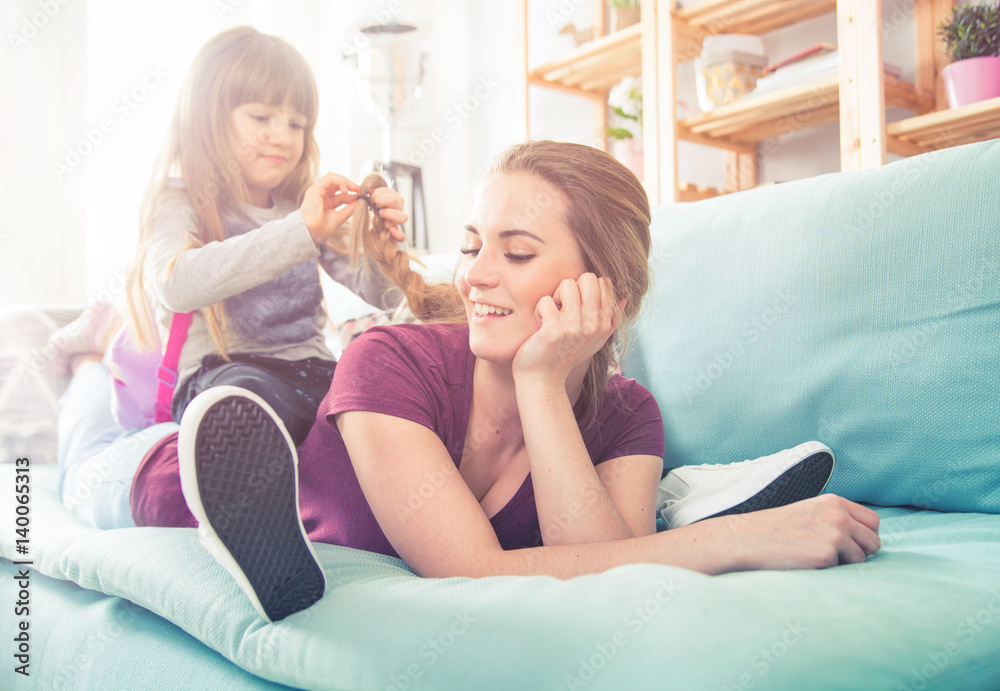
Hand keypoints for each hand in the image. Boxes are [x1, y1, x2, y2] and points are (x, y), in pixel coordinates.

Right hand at [301, 173, 360, 243]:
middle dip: (350, 185)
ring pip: (333, 178)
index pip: (341, 194)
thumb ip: (349, 208)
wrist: (310, 233)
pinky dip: (340, 181)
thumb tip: (360, 201)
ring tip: (354, 188)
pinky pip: (329, 179)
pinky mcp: (315, 189)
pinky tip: (346, 189)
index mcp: (327, 203)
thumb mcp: (340, 217)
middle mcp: (322, 196)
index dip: (352, 194)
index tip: (362, 195)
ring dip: (346, 181)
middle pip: (337, 184)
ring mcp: (318, 191)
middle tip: (360, 190)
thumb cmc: (321, 229)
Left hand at [367, 186, 407, 242]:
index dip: (378, 193)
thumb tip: (369, 189)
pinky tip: (391, 231)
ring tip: (380, 213)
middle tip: (374, 204)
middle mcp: (398, 210)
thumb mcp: (371, 200)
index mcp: (394, 200)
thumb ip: (372, 193)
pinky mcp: (395, 236)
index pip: (391, 192)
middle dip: (383, 200)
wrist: (369, 230)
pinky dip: (398, 234)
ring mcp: (397, 223)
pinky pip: (402, 237)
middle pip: (397, 200)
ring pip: (403, 217)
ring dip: (390, 214)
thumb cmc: (372, 212)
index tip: (370, 198)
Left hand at [512, 273, 621, 383]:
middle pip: (587, 278)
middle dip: (571, 287)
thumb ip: (612, 320)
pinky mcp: (553, 331)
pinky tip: (540, 325)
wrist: (545, 379)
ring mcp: (574, 327)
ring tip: (551, 315)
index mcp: (604, 323)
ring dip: (554, 298)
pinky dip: (539, 311)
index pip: (603, 282)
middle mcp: (593, 324)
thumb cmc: (568, 356)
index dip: (585, 287)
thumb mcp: (596, 341)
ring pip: (566, 284)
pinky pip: (546, 301)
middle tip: (562, 306)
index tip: (575, 305)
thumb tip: (624, 298)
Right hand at [716, 494, 880, 570]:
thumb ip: (833, 519)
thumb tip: (860, 539)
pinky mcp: (827, 553)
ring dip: (846, 564)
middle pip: (874, 541)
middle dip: (860, 552)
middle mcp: (838, 514)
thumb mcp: (808, 513)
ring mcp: (834, 533)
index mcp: (834, 502)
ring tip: (817, 560)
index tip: (847, 545)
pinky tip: (809, 564)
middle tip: (834, 557)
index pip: (872, 522)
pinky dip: (831, 571)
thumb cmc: (774, 531)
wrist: (745, 539)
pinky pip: (846, 571)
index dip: (863, 536)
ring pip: (863, 558)